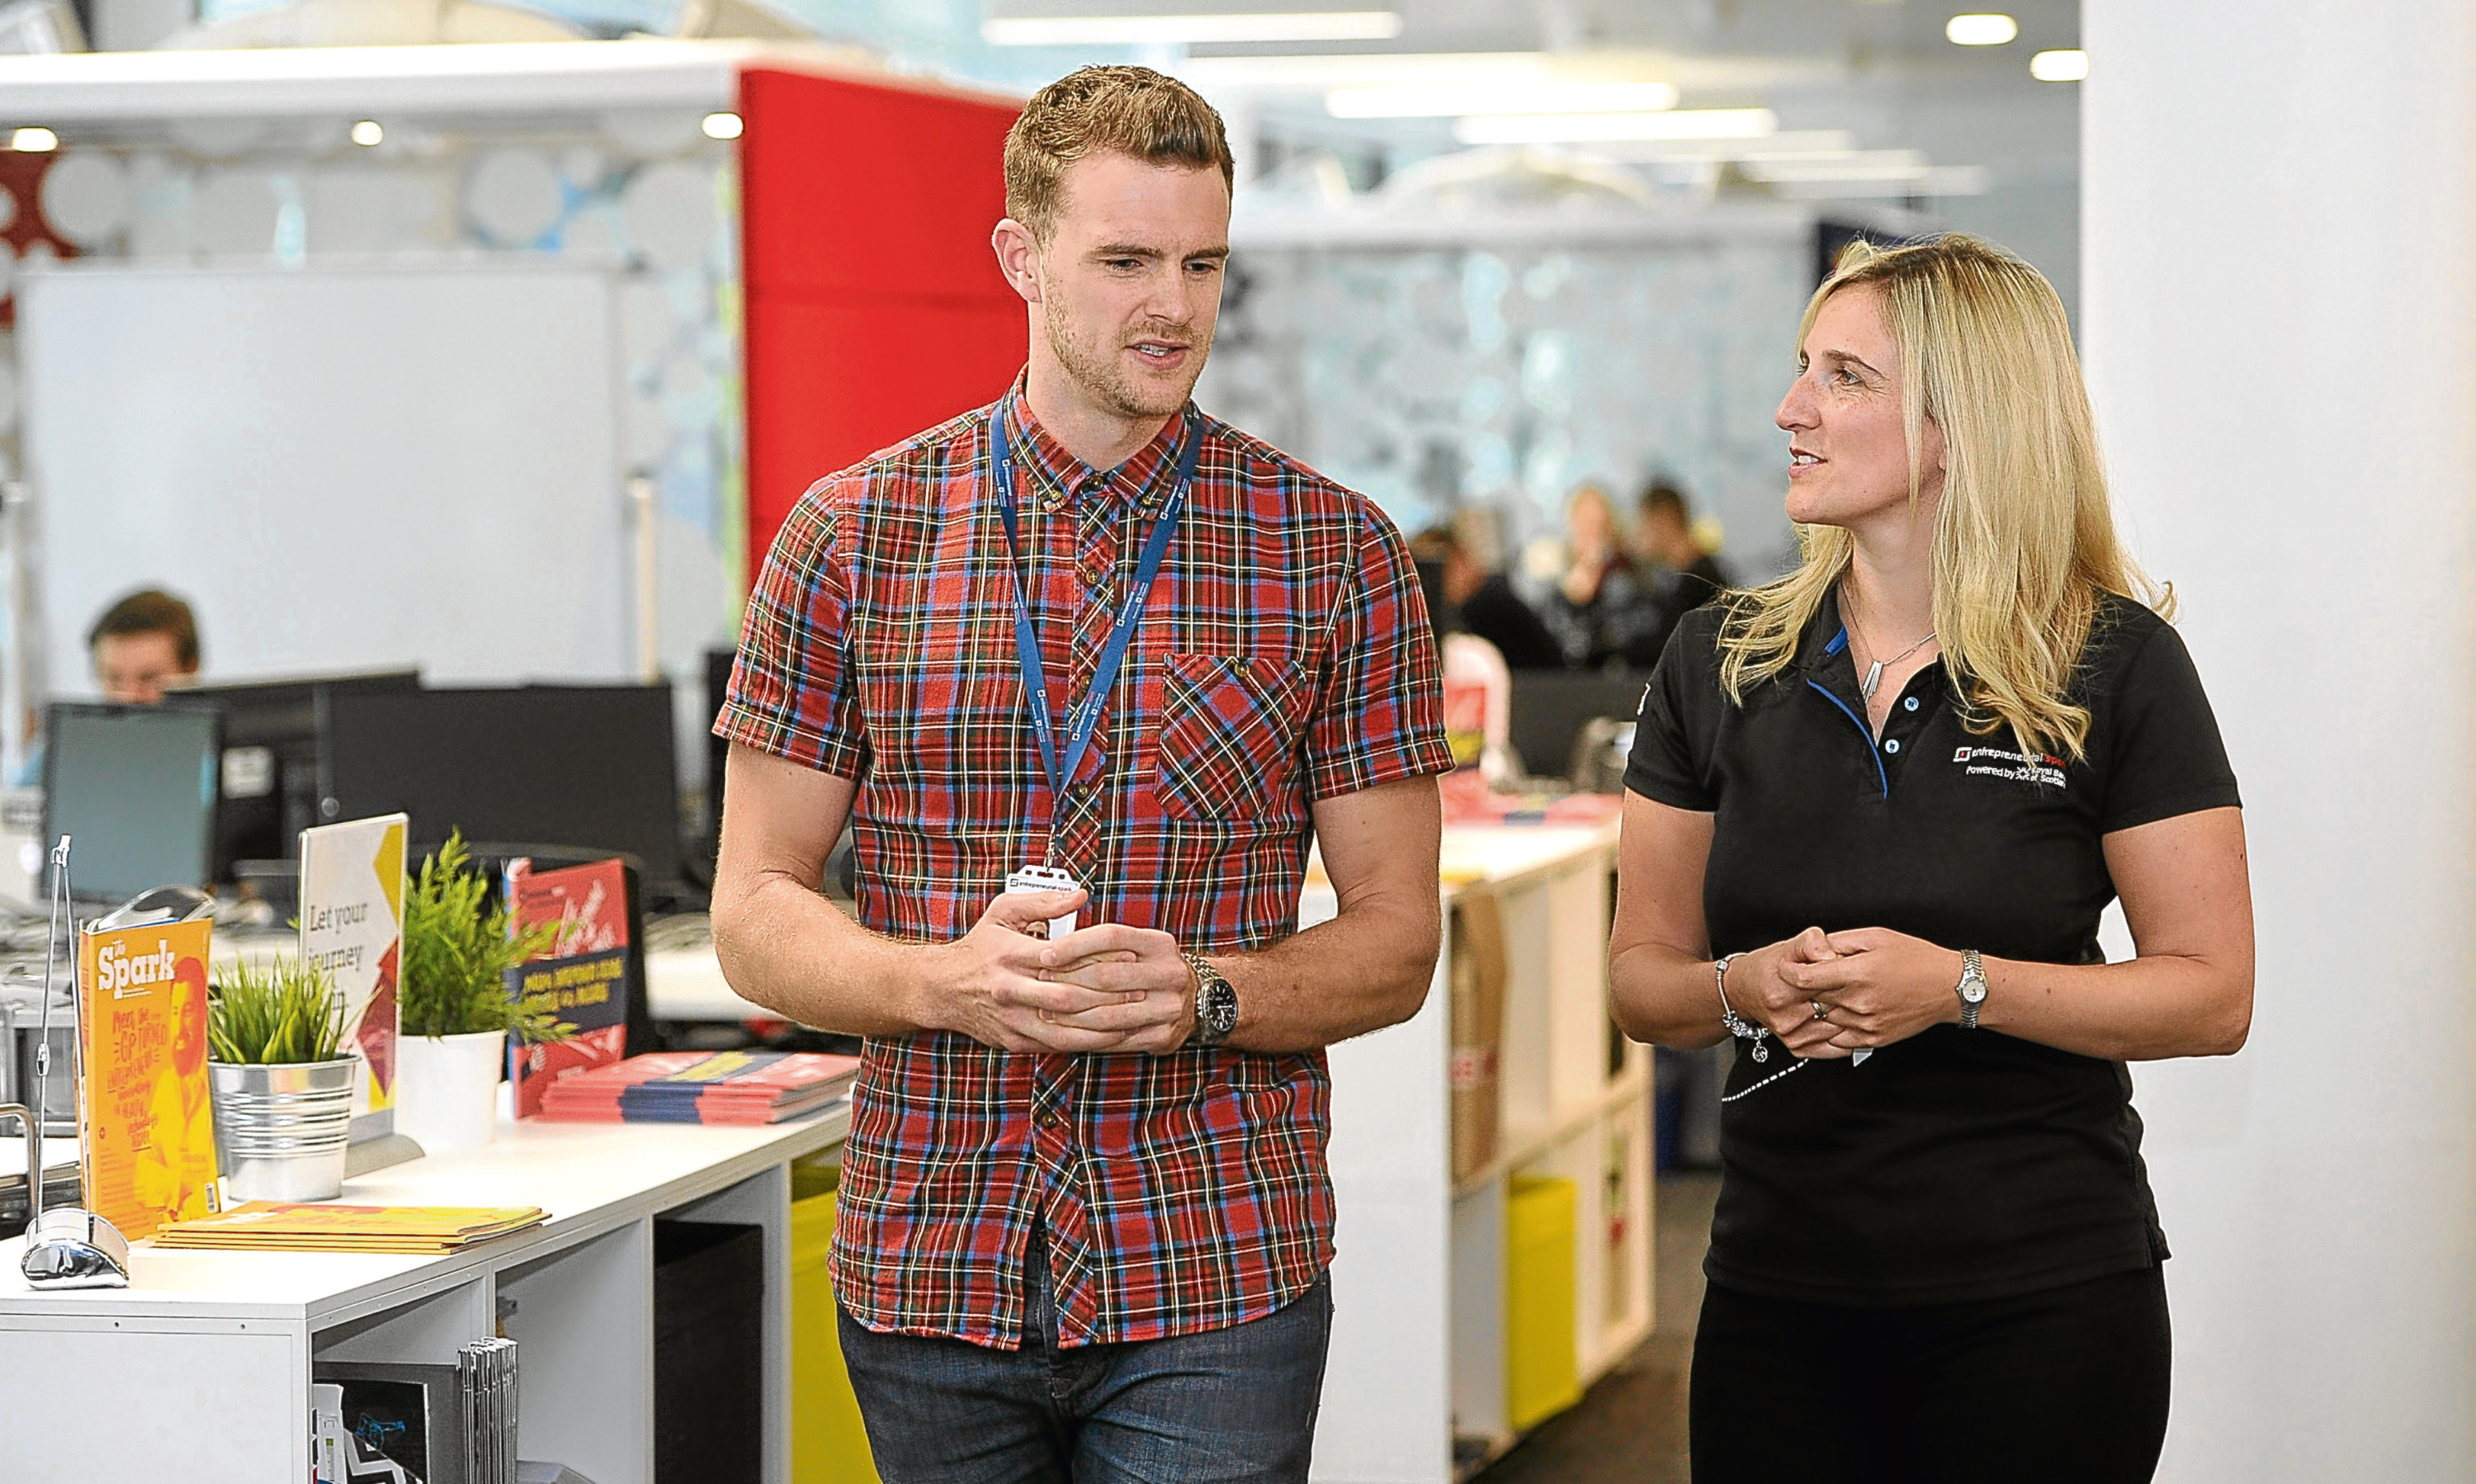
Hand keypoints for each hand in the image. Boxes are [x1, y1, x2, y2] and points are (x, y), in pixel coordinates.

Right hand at [918, 887, 1141, 1053]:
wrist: (941, 989)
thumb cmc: (980, 947)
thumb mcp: (1003, 912)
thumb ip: (1042, 901)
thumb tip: (1081, 895)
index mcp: (1012, 954)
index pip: (1062, 957)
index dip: (1098, 958)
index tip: (1130, 956)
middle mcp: (1011, 989)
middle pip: (1067, 997)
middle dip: (1108, 997)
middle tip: (1142, 992)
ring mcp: (1012, 1019)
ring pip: (1064, 1029)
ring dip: (1102, 1027)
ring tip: (1134, 1020)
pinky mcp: (1014, 1041)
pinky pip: (1055, 1045)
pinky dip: (1085, 1043)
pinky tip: (1110, 1038)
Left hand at [1039, 924, 1196, 1054]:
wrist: (1199, 999)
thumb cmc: (1152, 967)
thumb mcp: (1140, 944)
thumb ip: (1105, 942)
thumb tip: (1057, 938)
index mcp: (1160, 944)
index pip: (1111, 936)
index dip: (1074, 945)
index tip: (1046, 953)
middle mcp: (1169, 973)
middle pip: (1107, 976)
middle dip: (1066, 980)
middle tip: (1039, 982)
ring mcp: (1169, 1007)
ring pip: (1108, 1013)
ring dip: (1070, 1015)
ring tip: (1045, 1011)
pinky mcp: (1163, 1036)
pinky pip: (1117, 1039)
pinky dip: (1088, 1037)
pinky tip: (1067, 1032)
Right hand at [1726, 927, 1852, 1059]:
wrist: (1743, 991)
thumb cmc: (1767, 968)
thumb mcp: (1788, 946)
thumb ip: (1812, 943)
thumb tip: (1831, 955)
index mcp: (1783, 992)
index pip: (1832, 984)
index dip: (1845, 974)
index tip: (1847, 968)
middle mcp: (1786, 1018)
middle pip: (1838, 1007)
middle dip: (1850, 994)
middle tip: (1849, 983)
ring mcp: (1792, 1036)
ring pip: (1841, 1027)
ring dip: (1849, 1014)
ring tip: (1842, 999)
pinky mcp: (1797, 1048)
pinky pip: (1836, 1046)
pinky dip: (1844, 1033)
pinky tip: (1840, 1019)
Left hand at [1781, 928, 1966, 1054]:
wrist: (1948, 988)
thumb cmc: (1916, 958)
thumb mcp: (1876, 937)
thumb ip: (1840, 942)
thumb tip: (1815, 947)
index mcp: (1857, 974)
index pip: (1805, 978)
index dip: (1789, 971)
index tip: (1786, 967)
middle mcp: (1858, 1002)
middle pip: (1812, 998)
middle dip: (1806, 988)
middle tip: (1810, 978)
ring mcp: (1865, 1024)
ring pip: (1824, 1018)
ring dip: (1821, 1008)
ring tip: (1832, 994)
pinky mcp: (1873, 1039)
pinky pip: (1838, 1038)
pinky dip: (1832, 1028)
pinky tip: (1839, 1015)